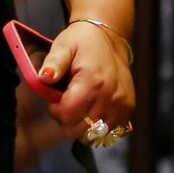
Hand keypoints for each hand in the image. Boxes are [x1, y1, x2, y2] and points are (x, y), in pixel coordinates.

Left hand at [38, 21, 134, 143]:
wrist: (109, 38)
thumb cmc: (81, 42)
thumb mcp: (63, 46)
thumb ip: (53, 63)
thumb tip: (44, 77)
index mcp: (92, 82)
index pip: (68, 115)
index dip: (56, 110)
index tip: (55, 98)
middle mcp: (110, 97)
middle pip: (80, 129)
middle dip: (68, 119)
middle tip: (66, 100)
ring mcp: (122, 105)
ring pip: (95, 134)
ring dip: (83, 125)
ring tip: (80, 104)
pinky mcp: (128, 109)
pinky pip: (110, 131)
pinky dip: (99, 126)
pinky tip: (93, 108)